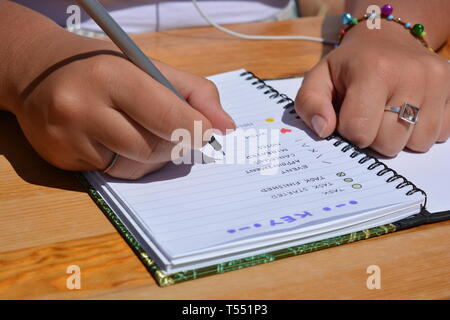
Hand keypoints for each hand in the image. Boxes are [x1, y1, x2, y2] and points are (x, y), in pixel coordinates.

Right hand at [12, 32, 234, 178]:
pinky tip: (117, 140)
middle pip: (153, 148)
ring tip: (142, 130)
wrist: (39, 72)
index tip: (209, 132)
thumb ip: (194, 93)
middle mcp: (82, 108)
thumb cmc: (104, 67)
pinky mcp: (60, 160)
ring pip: (135, 166)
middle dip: (174, 143)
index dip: (197, 129)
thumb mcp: (148, 65)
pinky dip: (128, 162)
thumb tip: (226, 127)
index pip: (168, 115)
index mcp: (110, 76)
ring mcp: (67, 138)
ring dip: (152, 156)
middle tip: (174, 128)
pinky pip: (114, 174)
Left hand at [295, 21, 449, 156]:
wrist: (386, 40)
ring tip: (388, 113)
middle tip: (368, 115)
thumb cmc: (348, 65)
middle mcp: (412, 74)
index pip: (359, 131)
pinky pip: (440, 135)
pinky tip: (408, 112)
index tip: (347, 116)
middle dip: (373, 138)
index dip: (348, 132)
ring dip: (398, 137)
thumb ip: (310, 104)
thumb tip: (324, 131)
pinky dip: (421, 131)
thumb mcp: (318, 78)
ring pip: (417, 144)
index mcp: (373, 70)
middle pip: (389, 143)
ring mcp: (438, 82)